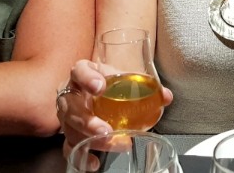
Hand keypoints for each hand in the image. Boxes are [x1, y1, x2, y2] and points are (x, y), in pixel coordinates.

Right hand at [57, 59, 173, 155]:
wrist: (96, 92)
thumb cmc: (109, 84)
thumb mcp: (124, 79)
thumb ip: (145, 86)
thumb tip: (165, 96)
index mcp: (83, 74)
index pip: (79, 71)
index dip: (87, 78)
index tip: (100, 87)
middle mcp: (71, 94)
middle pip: (70, 106)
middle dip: (87, 120)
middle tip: (106, 129)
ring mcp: (68, 115)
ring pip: (71, 129)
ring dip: (92, 140)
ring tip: (114, 144)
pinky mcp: (70, 133)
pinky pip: (70, 147)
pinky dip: (83, 156)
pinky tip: (95, 162)